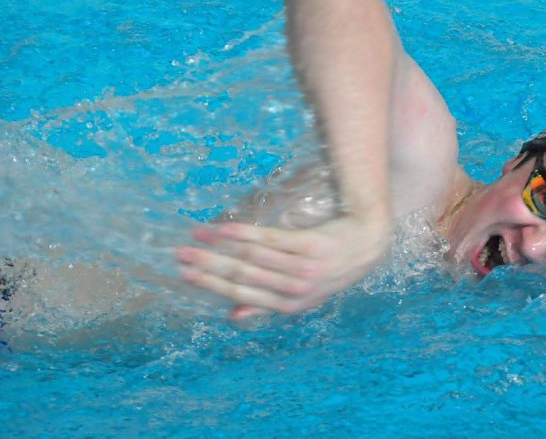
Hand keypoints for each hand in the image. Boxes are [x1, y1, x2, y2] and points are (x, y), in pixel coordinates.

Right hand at [175, 212, 391, 318]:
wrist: (366, 242)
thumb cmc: (330, 268)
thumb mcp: (302, 294)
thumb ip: (267, 306)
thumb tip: (233, 317)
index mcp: (288, 305)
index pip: (241, 294)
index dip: (210, 285)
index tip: (184, 274)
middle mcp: (294, 289)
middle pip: (241, 276)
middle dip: (206, 266)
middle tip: (179, 256)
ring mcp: (302, 268)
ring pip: (251, 257)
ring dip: (218, 246)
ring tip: (194, 236)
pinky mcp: (309, 246)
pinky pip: (270, 239)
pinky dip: (243, 233)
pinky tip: (222, 228)